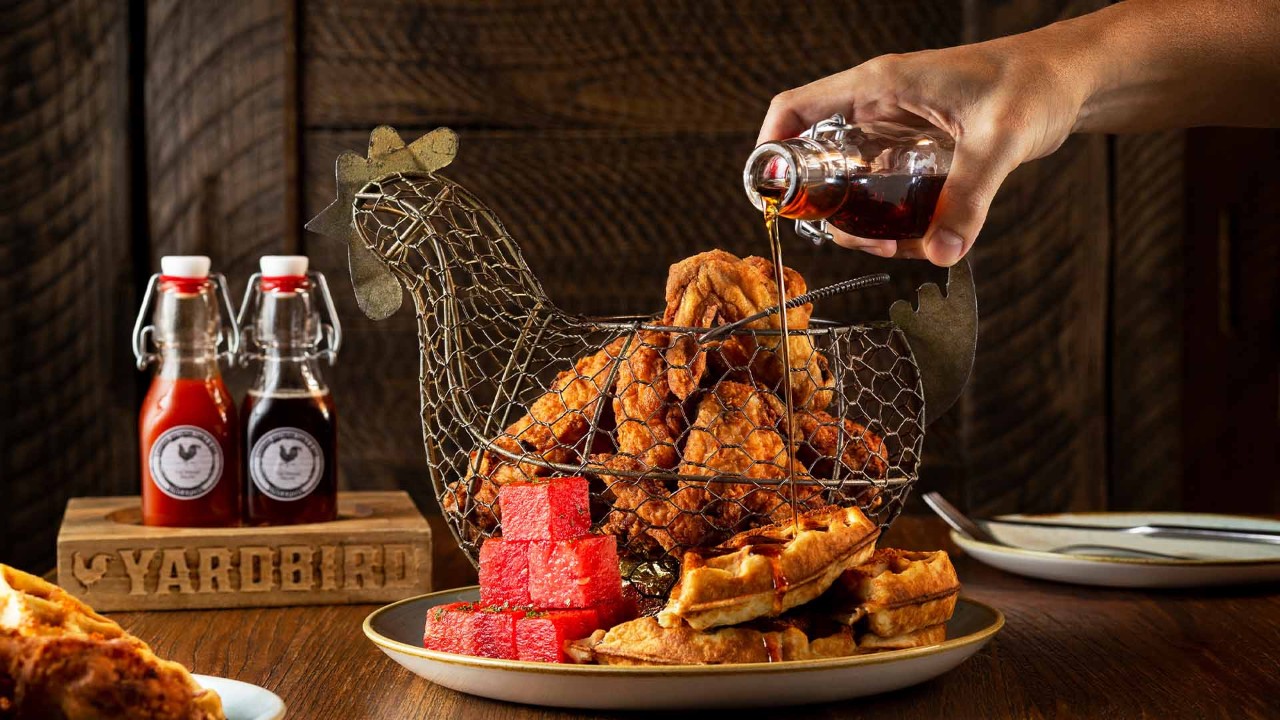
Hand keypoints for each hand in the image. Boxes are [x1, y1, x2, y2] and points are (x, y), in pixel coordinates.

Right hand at [758, 38, 1088, 265]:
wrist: (1073, 78)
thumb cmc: (1036, 82)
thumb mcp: (1001, 139)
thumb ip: (970, 196)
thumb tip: (942, 252)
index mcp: (880, 84)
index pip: (795, 109)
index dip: (770, 150)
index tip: (771, 196)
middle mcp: (879, 104)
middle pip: (818, 157)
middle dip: (824, 206)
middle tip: (850, 238)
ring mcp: (897, 128)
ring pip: (851, 179)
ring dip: (858, 219)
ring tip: (886, 246)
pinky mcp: (918, 148)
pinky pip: (885, 188)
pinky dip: (891, 218)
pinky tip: (916, 239)